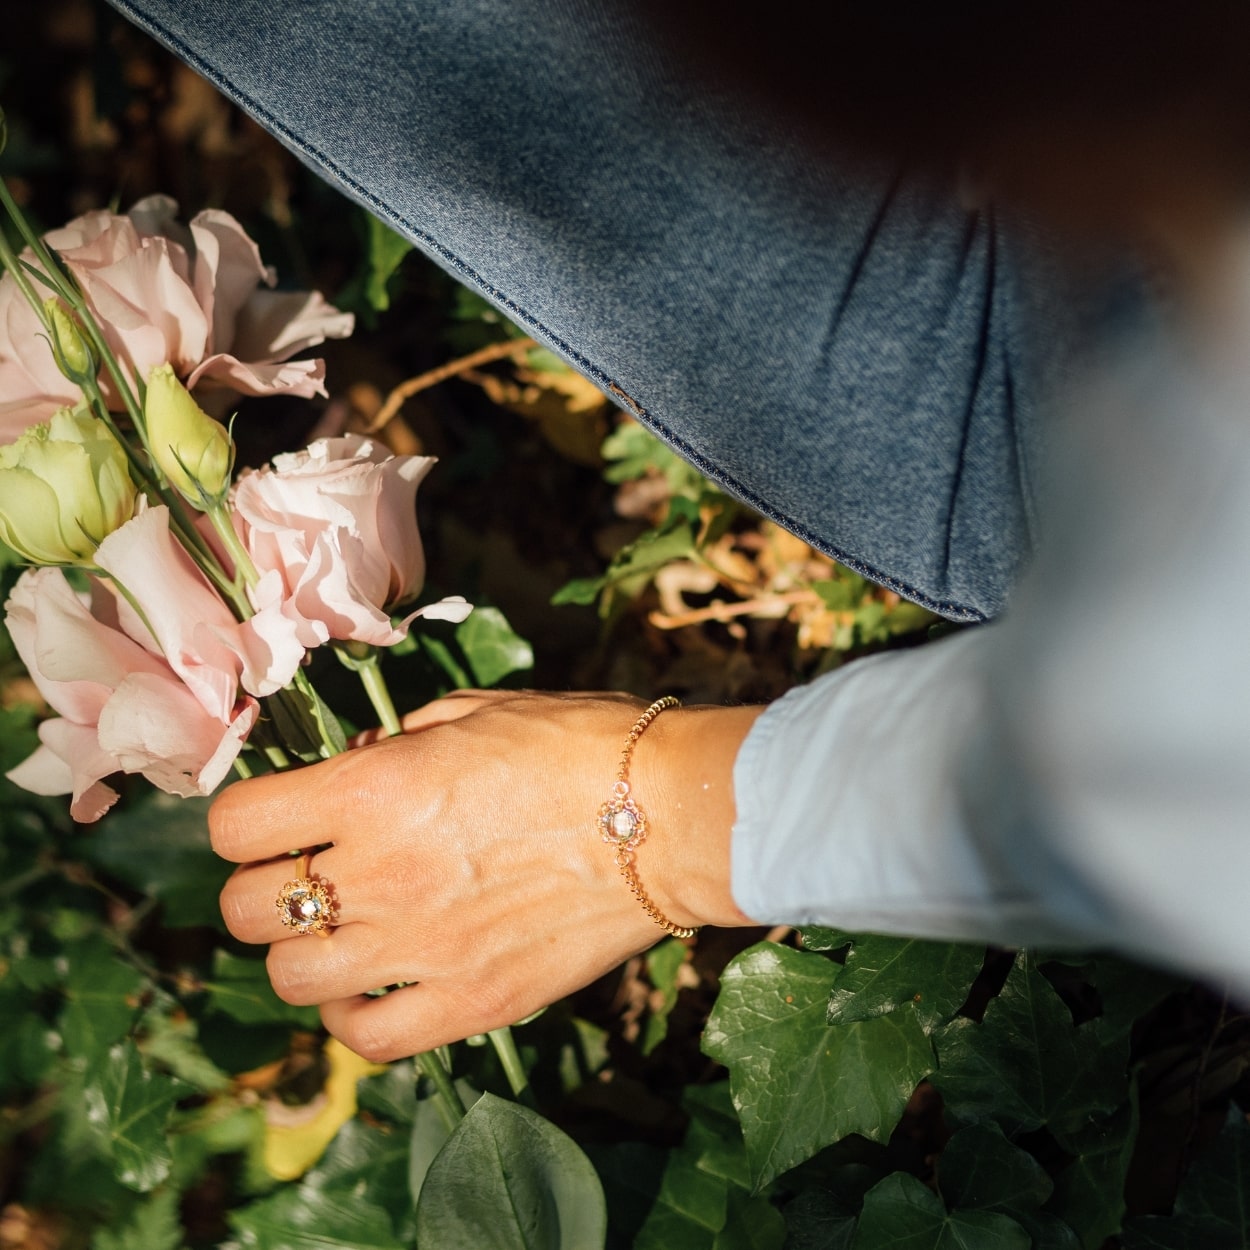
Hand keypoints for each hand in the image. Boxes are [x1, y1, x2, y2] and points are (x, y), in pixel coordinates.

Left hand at [209, 690, 761, 1059]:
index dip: (244, 821)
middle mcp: (379, 875)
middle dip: (262, 885)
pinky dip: (351, 1014)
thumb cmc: (580, 746)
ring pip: (291, 980)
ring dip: (302, 951)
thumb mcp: (475, 711)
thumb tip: (353, 769)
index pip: (235, 825)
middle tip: (306, 871)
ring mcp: (421, 949)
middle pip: (245, 910)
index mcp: (373, 791)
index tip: (274, 818)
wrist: (671, 815)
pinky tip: (373, 985)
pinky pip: (365, 1037)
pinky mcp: (469, 1002)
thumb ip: (395, 743)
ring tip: (341, 930)